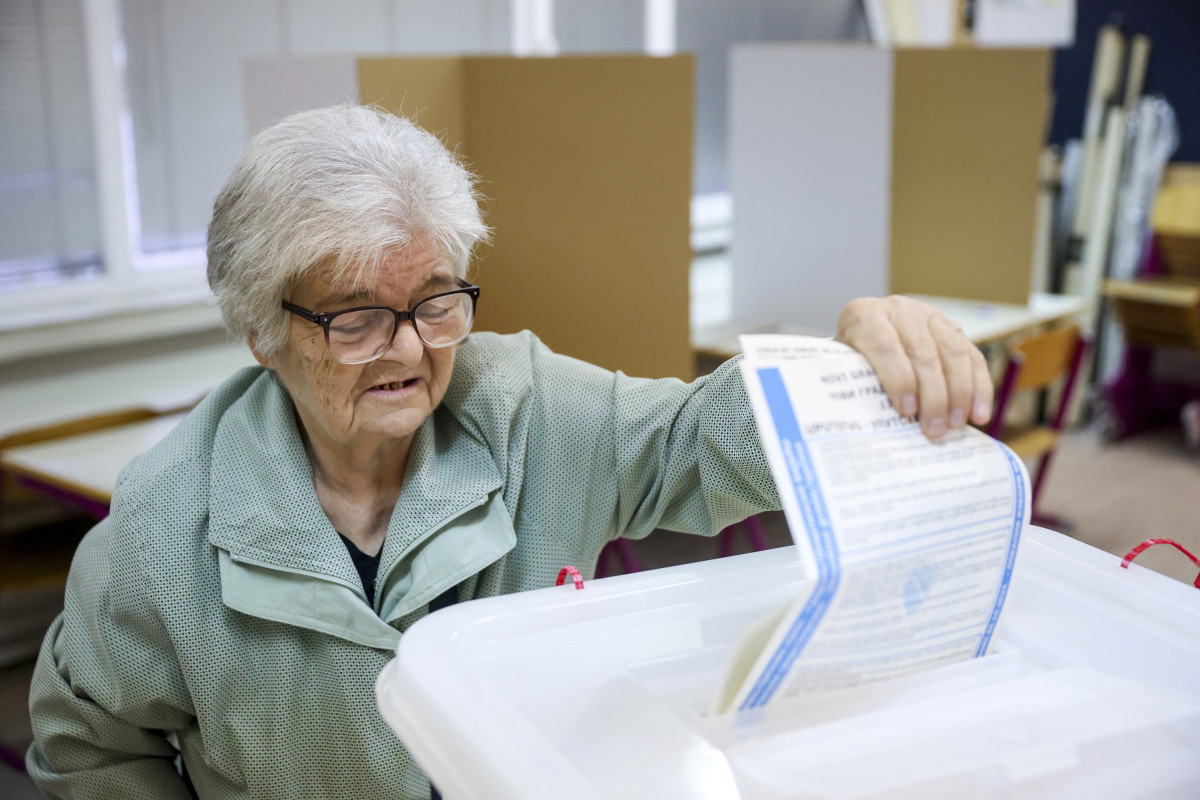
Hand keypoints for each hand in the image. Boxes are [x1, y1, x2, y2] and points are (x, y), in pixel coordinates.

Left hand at [836, 296, 992, 439]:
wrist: (865, 338)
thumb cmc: (851, 362)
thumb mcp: (842, 369)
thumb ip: (855, 384)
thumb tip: (872, 423)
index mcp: (864, 316)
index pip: (884, 345)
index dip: (898, 379)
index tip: (906, 410)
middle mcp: (899, 310)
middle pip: (923, 352)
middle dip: (932, 395)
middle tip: (934, 429)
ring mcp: (930, 316)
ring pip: (953, 352)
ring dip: (959, 393)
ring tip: (955, 425)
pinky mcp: (954, 329)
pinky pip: (974, 358)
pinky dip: (980, 388)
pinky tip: (979, 414)